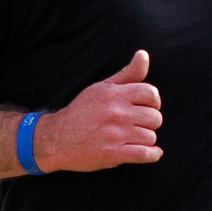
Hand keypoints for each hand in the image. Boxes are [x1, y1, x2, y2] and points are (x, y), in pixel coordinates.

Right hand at [31, 51, 162, 171]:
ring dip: (147, 140)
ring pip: (150, 137)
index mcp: (113, 94)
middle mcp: (115, 112)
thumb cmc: (82, 112)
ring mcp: (114, 134)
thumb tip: (144, 55)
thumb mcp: (101, 88)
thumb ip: (127, 74)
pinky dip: (153, 155)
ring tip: (135, 138)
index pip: (150, 93)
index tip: (147, 108)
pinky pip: (144, 154)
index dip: (153, 102)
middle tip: (139, 125)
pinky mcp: (112, 154)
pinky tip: (153, 153)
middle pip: (154, 117)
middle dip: (150, 122)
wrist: (57, 138)